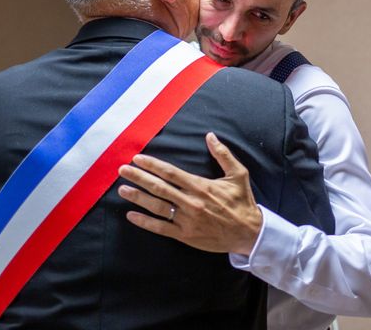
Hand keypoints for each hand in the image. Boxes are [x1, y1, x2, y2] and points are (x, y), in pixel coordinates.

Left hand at [118, 132, 262, 254]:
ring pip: (157, 207)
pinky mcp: (185, 235)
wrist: (249, 233)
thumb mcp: (238, 174)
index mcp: (201, 186)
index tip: (138, 159)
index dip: (152, 165)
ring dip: (137, 197)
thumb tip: (210, 135)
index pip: (170, 173)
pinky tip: (131, 215)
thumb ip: (223, 155)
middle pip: (159, 187)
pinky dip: (145, 222)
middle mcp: (191, 202)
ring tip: (122, 189)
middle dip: (138, 177)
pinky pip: (161, 228)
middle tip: (122, 170)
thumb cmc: (242, 202)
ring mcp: (187, 220)